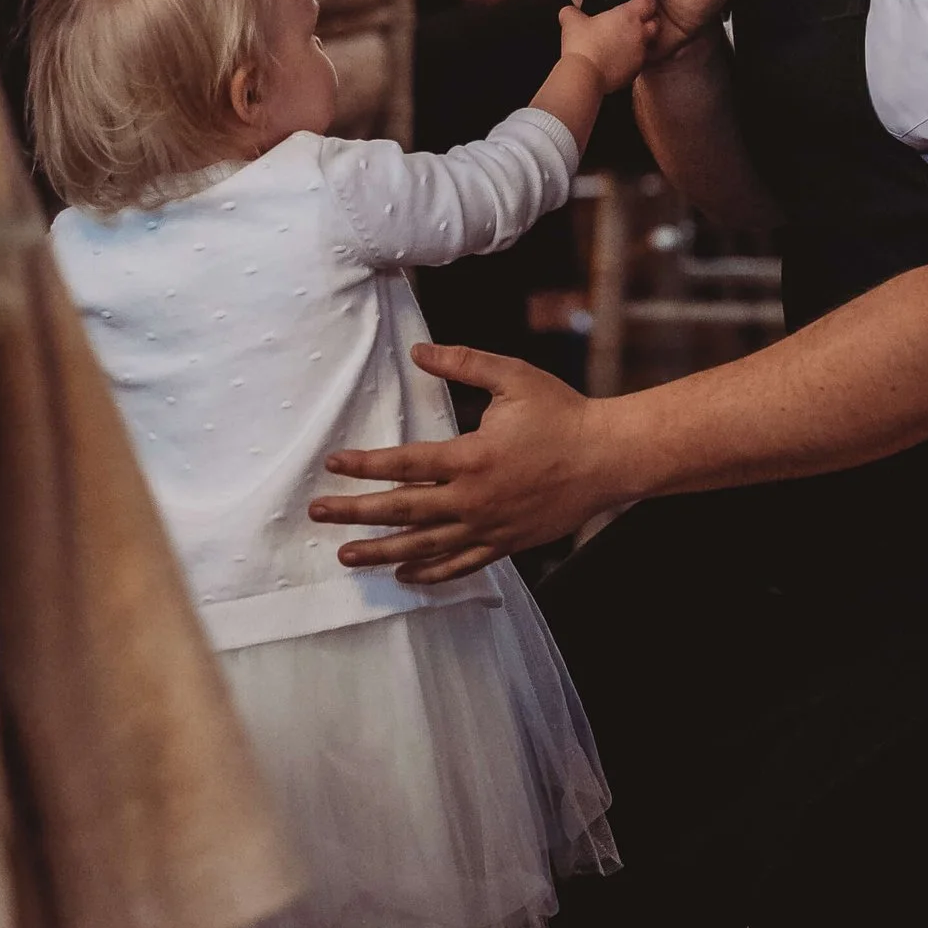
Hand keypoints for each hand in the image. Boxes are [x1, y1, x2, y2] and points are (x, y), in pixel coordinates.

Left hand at [308, 349, 611, 581]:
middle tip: (319, 513)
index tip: (334, 465)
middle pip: (402, 510)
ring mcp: (489, 527)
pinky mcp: (506, 544)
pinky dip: (430, 573)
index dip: (364, 465)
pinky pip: (460, 565)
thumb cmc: (562, 413)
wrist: (608, 458)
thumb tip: (420, 352)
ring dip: (382, 552)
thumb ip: (463, 363)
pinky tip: (405, 576)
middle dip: (356, 513)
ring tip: (346, 556)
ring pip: (424, 546)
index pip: (404, 463)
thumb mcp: (513, 377)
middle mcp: (473, 498)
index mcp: (471, 456)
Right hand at [557, 0, 656, 95]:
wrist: (585, 75)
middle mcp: (640, 33)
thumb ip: (571, 12)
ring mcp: (640, 54)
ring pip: (648, 45)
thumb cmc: (582, 44)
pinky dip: (631, 61)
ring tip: (622, 45)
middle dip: (648, 23)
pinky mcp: (636, 71)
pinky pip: (637, 63)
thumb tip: (568, 12)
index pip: (649, 2)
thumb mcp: (571, 21)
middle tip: (633, 24)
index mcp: (629, 15)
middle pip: (655, 24)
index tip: (636, 5)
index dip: (644, 3)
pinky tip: (616, 62)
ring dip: (639, 44)